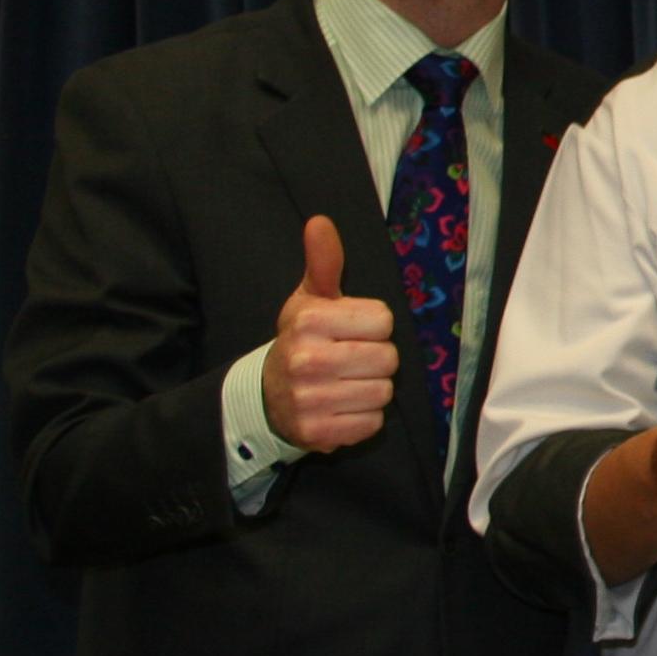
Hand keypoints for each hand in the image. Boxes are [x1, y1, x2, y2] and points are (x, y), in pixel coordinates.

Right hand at [262, 215, 399, 451]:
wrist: (268, 395)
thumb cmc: (303, 339)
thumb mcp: (310, 298)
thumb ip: (323, 261)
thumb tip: (320, 221)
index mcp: (309, 321)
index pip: (383, 320)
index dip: (373, 326)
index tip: (350, 331)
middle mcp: (307, 360)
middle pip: (389, 358)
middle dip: (376, 359)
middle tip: (350, 360)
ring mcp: (311, 400)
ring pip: (383, 392)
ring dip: (371, 390)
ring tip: (345, 383)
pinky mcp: (318, 433)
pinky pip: (372, 423)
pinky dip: (363, 419)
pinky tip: (341, 407)